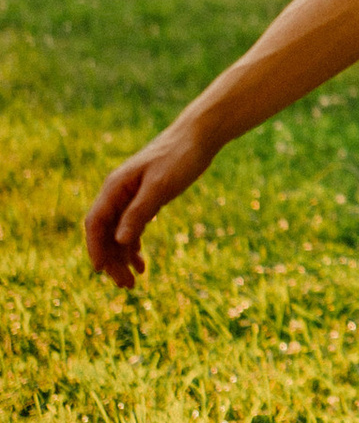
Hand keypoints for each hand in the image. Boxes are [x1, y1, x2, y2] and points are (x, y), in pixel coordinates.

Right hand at [83, 123, 212, 290]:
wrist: (200, 136)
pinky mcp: (145, 198)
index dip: (95, 247)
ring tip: (133, 282)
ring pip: (118, 233)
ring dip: (122, 258)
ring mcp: (130, 196)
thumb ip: (139, 212)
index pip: (95, 222)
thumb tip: (120, 241)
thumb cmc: (180, 157)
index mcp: (115, 187)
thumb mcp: (161, 186)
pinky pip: (132, 227)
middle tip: (126, 286)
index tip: (100, 271)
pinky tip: (141, 263)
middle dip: (112, 260)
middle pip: (105, 232)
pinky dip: (134, 246)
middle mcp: (118, 192)